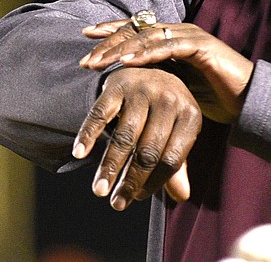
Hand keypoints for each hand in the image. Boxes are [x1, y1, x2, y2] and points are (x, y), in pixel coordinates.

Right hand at [72, 67, 201, 209]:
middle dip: (131, 180)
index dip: (155, 182)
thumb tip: (181, 197)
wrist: (150, 67)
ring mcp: (143, 90)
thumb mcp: (179, 131)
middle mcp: (169, 100)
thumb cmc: (166, 110)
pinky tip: (80, 153)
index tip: (137, 198)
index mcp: (190, 114)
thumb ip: (178, 163)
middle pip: (149, 150)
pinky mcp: (118, 84)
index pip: (173, 158)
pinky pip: (101, 114)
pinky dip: (89, 134)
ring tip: (100, 190)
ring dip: (110, 166)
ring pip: (125, 136)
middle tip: (116, 203)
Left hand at [80, 19, 253, 123]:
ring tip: (98, 61)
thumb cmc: (215, 96)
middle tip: (86, 58)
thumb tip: (131, 90)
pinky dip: (146, 53)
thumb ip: (158, 82)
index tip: (86, 37)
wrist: (248, 99)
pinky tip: (128, 62)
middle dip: (108, 42)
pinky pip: (168, 47)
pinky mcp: (200, 46)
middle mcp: (179, 32)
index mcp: (173, 39)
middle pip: (137, 29)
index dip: (112, 31)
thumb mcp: (178, 88)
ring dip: (120, 48)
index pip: (137, 29)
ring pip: (148, 36)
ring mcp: (190, 36)